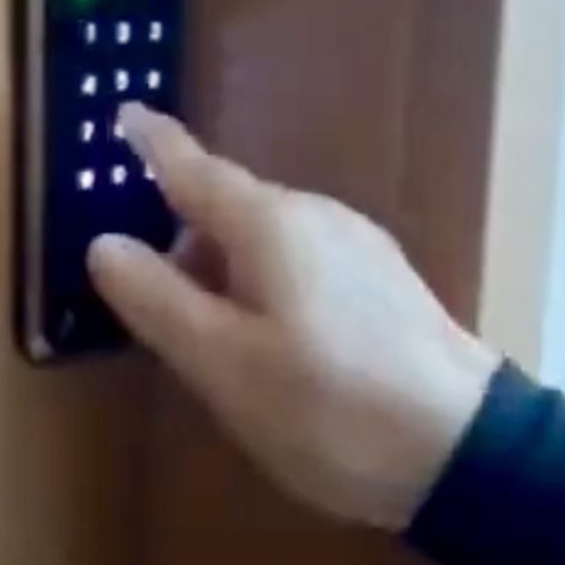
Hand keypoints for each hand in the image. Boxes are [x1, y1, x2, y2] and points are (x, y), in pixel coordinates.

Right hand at [87, 106, 497, 530]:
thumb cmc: (326, 405)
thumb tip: (103, 243)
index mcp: (268, 223)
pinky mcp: (385, 286)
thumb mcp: (222, 362)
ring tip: (208, 346)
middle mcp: (315, 216)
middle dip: (183, 242)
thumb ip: (157, 300)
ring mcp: (359, 248)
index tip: (122, 114)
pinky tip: (270, 352)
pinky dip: (267, 291)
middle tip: (147, 303)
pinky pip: (302, 267)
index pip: (193, 168)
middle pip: (228, 211)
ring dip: (226, 275)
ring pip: (267, 244)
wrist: (461, 450)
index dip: (151, 143)